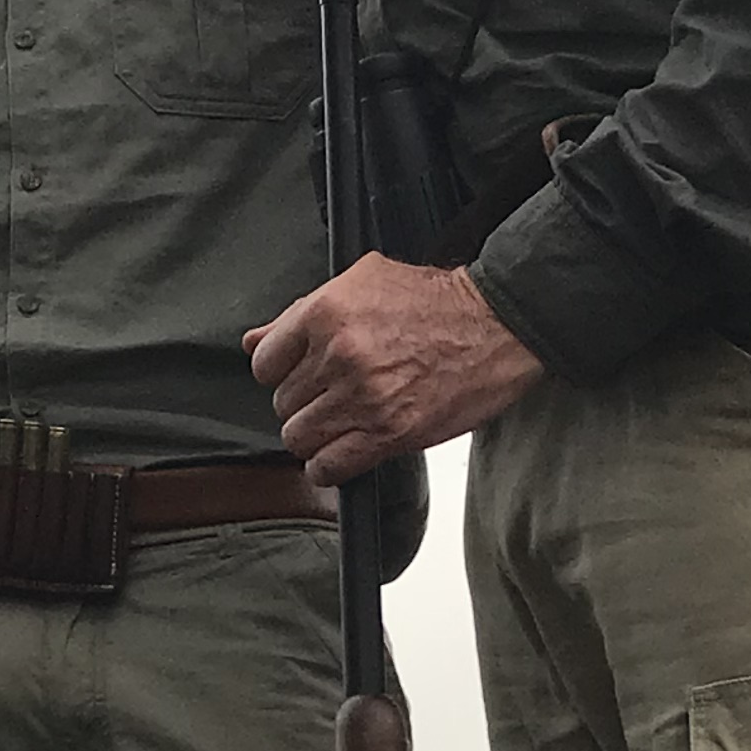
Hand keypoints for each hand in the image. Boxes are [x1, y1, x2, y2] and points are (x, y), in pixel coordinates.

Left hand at [246, 257, 543, 478]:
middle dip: (304, 402)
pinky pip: (328, 467)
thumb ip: (300, 314)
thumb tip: (253, 340)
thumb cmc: (435, 301)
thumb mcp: (362, 283)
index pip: (264, 362)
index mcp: (327, 312)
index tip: (301, 374)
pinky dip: (328, 467)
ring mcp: (363, 397)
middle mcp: (340, 355)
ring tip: (341, 422)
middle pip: (282, 402)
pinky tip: (344, 451)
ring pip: (299, 437)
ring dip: (315, 435)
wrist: (497, 324)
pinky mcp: (389, 433)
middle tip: (333, 394)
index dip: (280, 371)